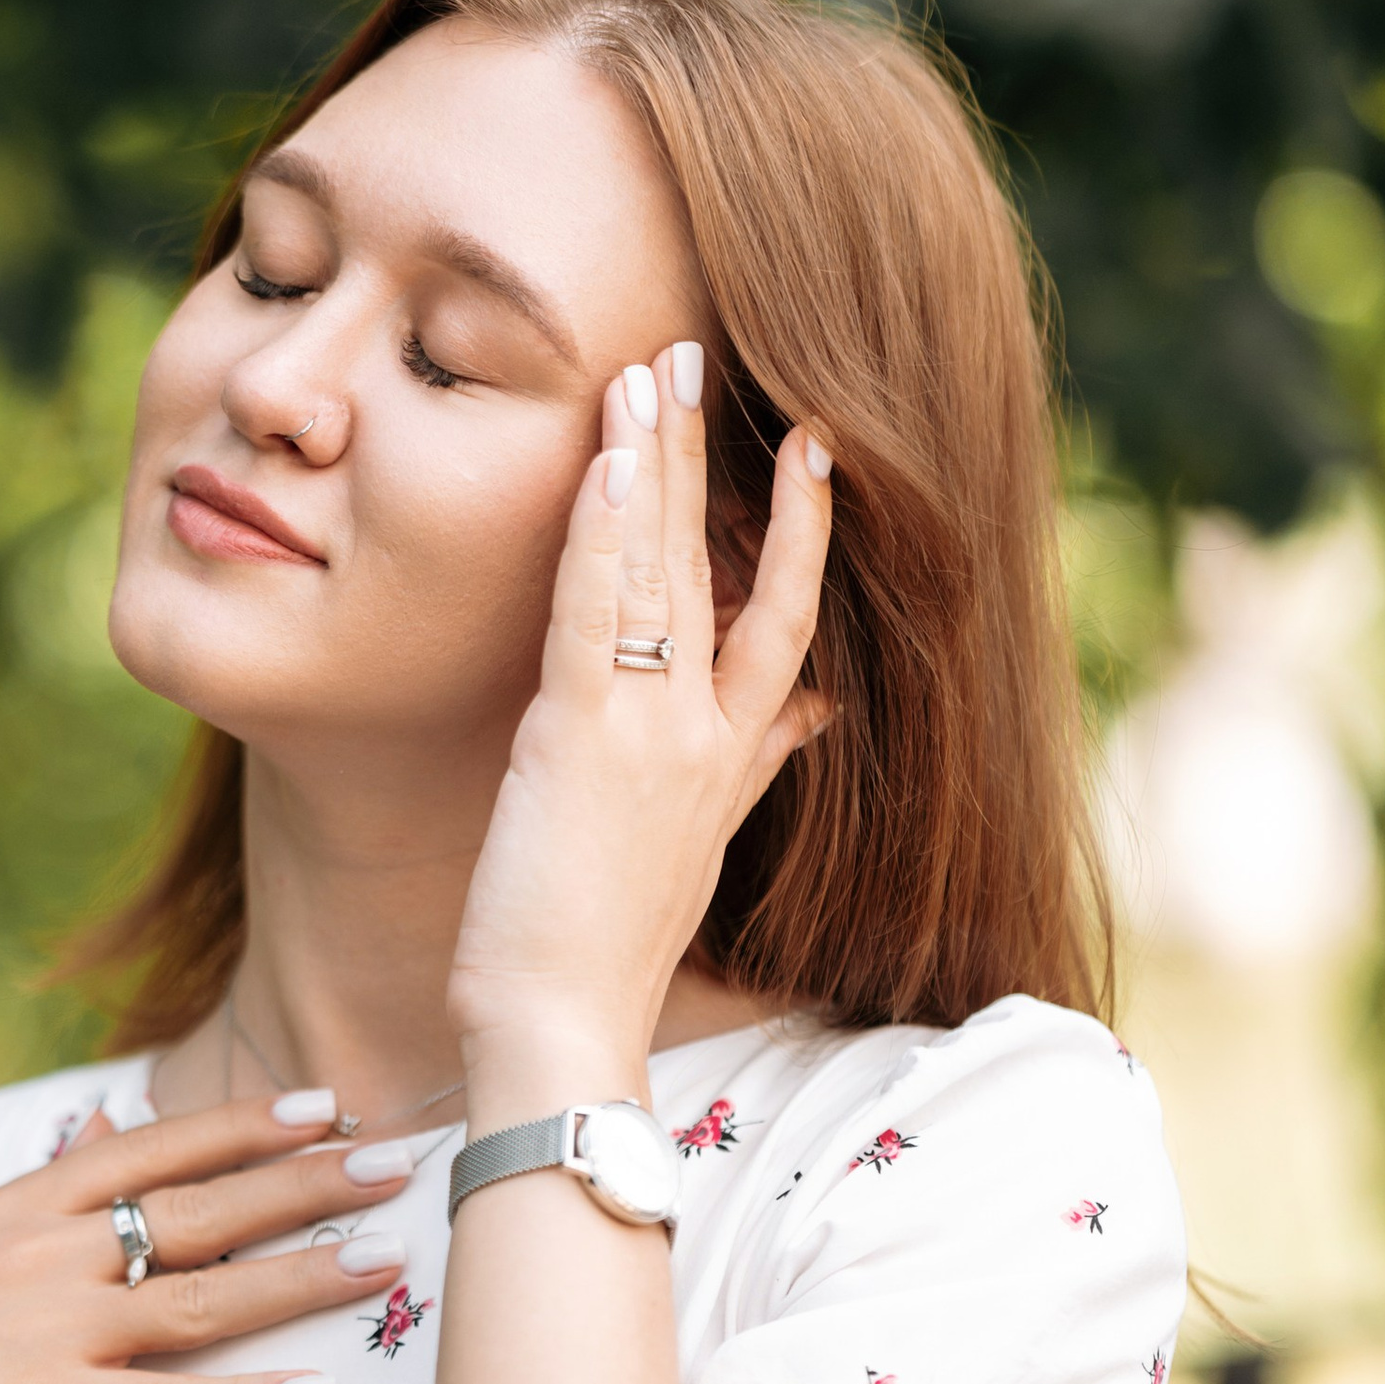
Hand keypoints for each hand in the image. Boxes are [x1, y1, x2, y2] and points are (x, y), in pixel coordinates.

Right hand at [0, 1096, 418, 1383]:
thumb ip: (32, 1201)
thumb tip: (102, 1135)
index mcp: (17, 1208)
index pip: (154, 1149)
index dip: (245, 1126)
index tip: (326, 1106)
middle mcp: (43, 1254)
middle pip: (202, 1209)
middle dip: (309, 1183)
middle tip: (403, 1161)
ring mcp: (49, 1332)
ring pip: (206, 1295)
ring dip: (306, 1275)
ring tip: (389, 1260)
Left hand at [446, 344, 832, 1087]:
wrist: (565, 1026)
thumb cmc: (603, 948)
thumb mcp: (701, 844)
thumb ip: (762, 761)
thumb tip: (820, 710)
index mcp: (733, 758)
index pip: (785, 621)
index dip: (800, 531)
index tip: (817, 452)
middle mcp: (707, 735)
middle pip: (725, 568)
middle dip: (718, 458)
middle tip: (704, 357)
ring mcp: (653, 732)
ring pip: (663, 569)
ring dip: (655, 462)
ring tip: (653, 369)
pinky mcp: (583, 737)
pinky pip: (598, 611)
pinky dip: (602, 530)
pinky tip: (604, 458)